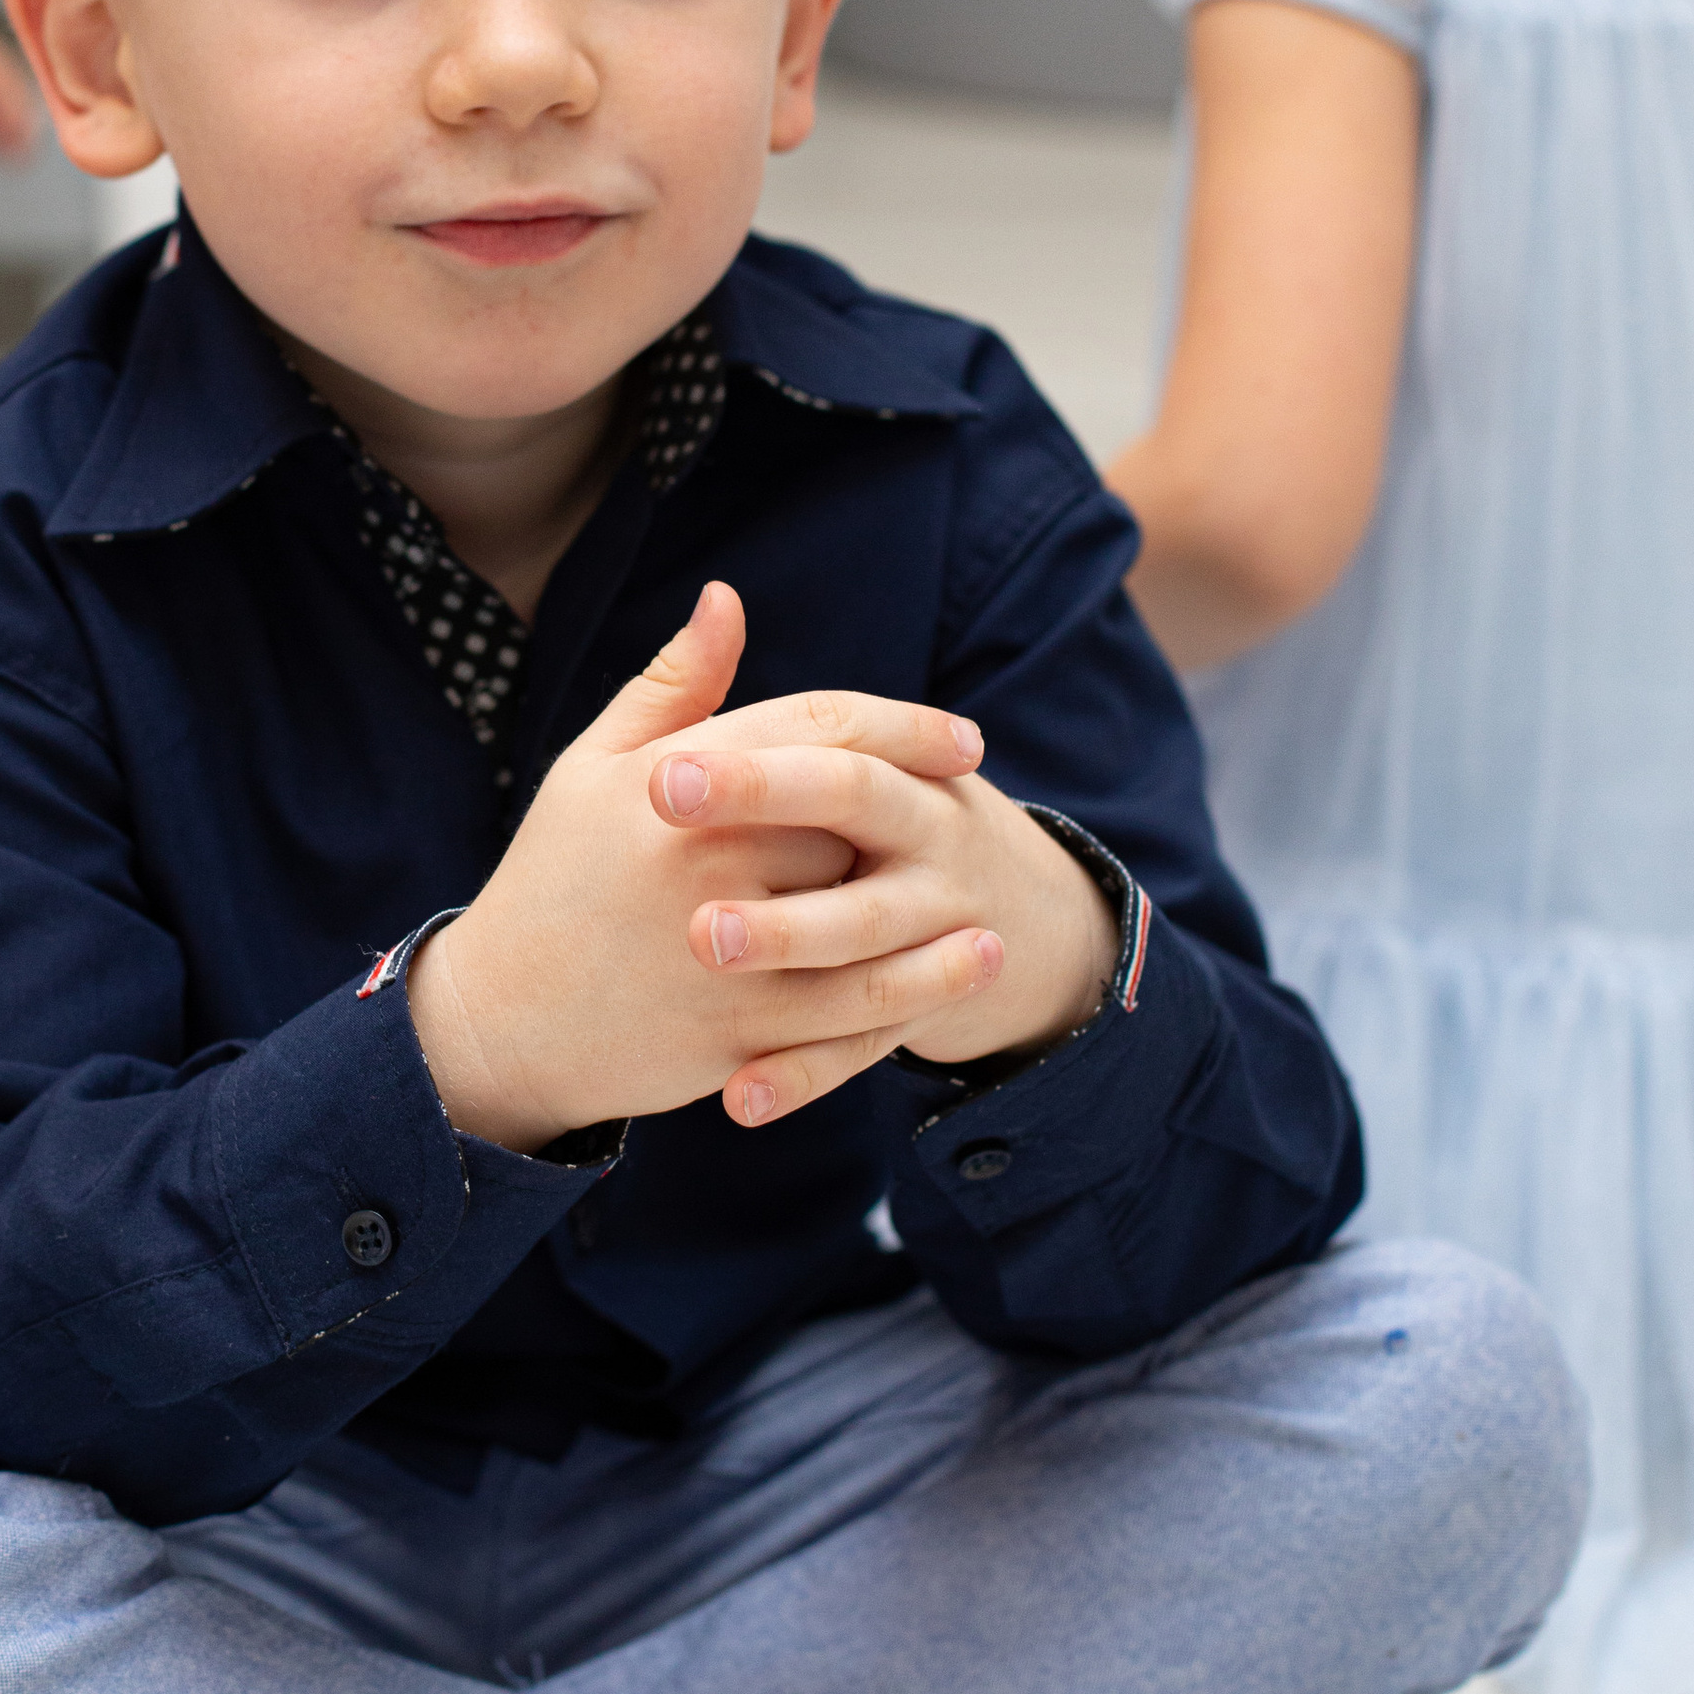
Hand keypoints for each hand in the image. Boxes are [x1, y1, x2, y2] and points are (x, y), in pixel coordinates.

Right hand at [408, 580, 1025, 1151]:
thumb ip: (673, 686)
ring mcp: (719, 956)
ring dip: (936, 928)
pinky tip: (951, 985)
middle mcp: (701, 865)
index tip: (963, 741)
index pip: (815, 733)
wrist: (500, 1019)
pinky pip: (840, 1020)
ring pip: (860, 932)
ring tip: (994, 920)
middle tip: (974, 811)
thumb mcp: (590, 769)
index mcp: (672, 786)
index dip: (901, 729)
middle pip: (846, 822)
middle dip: (911, 816)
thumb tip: (728, 597)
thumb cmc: (554, 877)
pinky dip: (906, 1001)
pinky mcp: (730, 1035)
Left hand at [651, 678, 1117, 1122]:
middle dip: (769, 805)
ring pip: (862, 932)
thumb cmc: (888, 828)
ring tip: (700, 944)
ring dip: (786, 936)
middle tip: (666, 811)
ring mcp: (936, 924)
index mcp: (896, 766)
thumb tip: (717, 596)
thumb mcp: (845, 766)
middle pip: (856, 807)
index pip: (835, 734)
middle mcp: (928, 834)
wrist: (1031, 931)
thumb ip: (762, 706)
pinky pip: (864, 1044)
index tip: (663, 766)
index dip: (753, 749)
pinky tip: (736, 1098)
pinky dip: (804, 1075)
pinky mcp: (921, 1006)